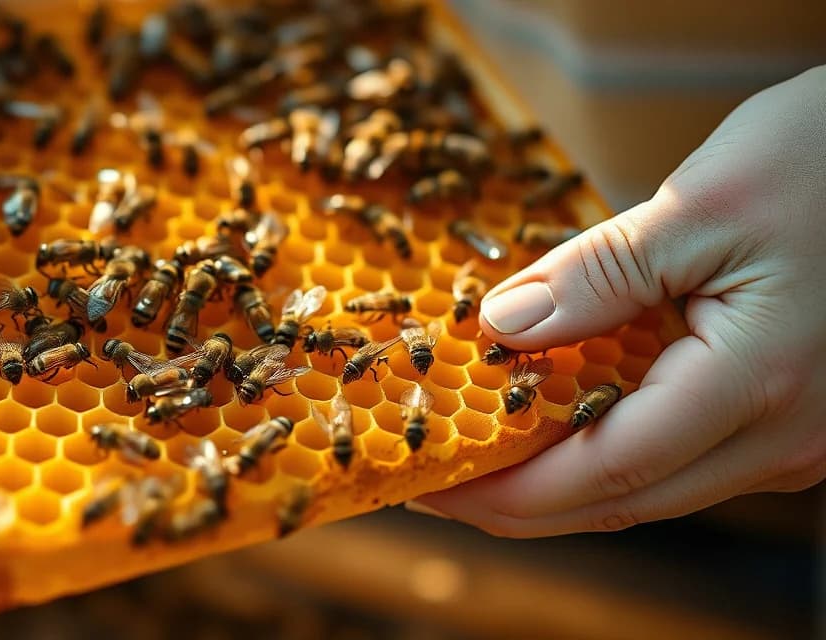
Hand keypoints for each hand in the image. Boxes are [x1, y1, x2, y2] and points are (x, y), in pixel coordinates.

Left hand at [408, 65, 825, 535]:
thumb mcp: (702, 204)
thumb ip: (598, 276)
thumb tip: (502, 328)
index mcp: (759, 385)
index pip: (606, 470)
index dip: (509, 489)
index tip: (432, 483)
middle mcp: (785, 436)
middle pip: (627, 498)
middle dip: (520, 501)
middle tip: (437, 479)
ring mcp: (794, 434)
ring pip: (655, 485)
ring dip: (561, 480)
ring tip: (480, 452)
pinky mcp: (789, 414)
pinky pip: (682, 453)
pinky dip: (607, 448)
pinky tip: (556, 420)